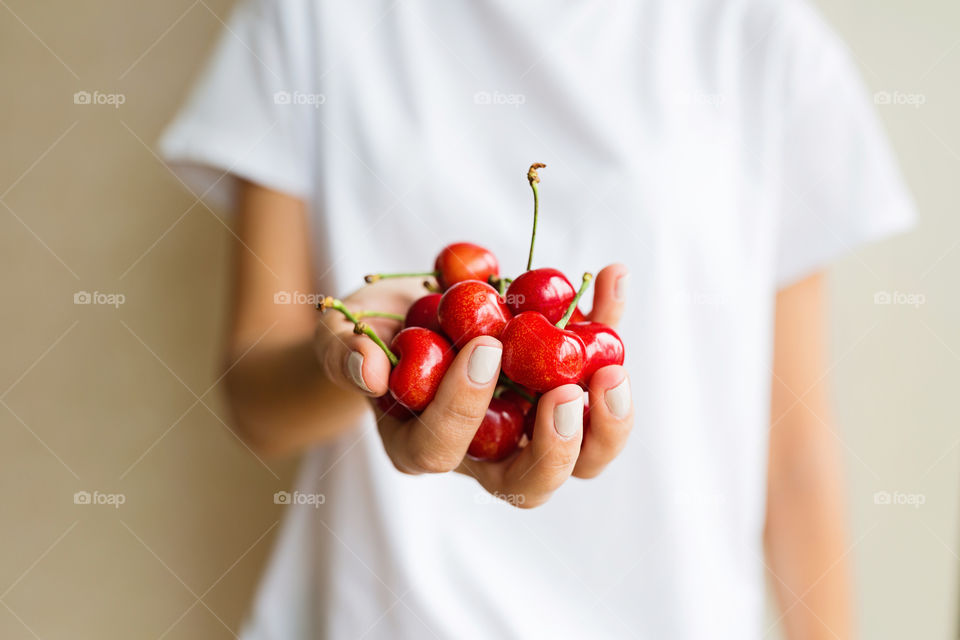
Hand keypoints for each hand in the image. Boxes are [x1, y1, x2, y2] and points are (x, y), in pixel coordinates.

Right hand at [314, 265, 633, 507]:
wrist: (411, 314)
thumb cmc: (371, 333)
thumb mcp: (340, 333)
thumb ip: (342, 351)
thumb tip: (367, 370)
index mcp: (423, 445)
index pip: (442, 448)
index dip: (463, 406)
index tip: (483, 347)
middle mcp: (483, 452)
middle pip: (527, 483)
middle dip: (554, 447)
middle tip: (567, 391)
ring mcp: (528, 428)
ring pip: (580, 459)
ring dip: (607, 423)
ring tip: (612, 366)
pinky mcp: (562, 391)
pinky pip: (598, 382)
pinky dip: (612, 333)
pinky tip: (614, 279)